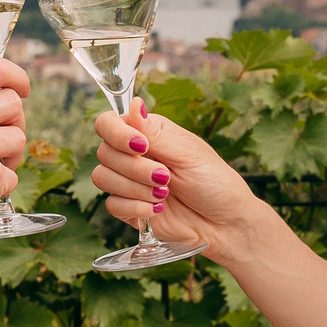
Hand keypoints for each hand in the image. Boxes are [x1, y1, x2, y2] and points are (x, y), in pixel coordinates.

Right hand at [90, 101, 267, 259]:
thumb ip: (155, 133)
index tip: (142, 147)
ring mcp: (129, 182)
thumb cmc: (214, 182)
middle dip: (135, 168)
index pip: (109, 123)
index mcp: (148, 133)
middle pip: (104, 152)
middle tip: (166, 177)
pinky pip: (111, 204)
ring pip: (102, 177)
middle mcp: (134, 155)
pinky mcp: (129, 208)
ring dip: (135, 188)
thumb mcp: (187, 154)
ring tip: (164, 194)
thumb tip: (135, 103)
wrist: (224, 224)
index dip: (117, 134)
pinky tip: (158, 210)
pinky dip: (135, 208)